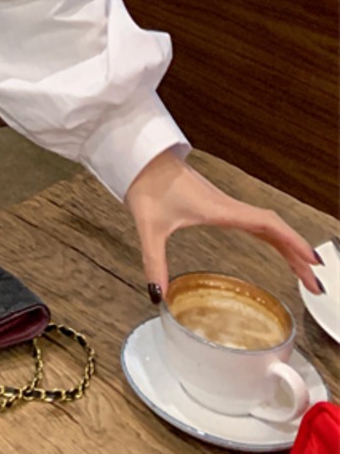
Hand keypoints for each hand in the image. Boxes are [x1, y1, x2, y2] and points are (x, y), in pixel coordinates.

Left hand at [124, 149, 324, 299]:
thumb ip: (154, 262)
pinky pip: (254, 220)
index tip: (313, 261)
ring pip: (266, 224)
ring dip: (287, 245)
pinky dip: (271, 235)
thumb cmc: (146, 185)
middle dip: (297, 254)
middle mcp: (227, 206)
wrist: (140, 158)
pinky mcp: (216, 203)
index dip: (292, 242)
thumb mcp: (149, 227)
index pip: (266, 225)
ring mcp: (223, 204)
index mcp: (219, 209)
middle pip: (274, 229)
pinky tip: (275, 245)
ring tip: (303, 270)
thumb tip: (158, 294)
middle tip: (314, 281)